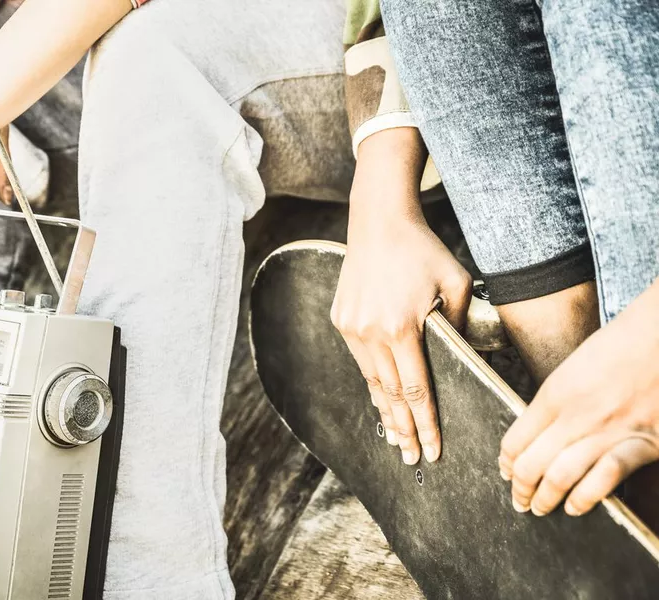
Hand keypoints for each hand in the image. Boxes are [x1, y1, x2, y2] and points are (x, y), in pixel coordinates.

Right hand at [331, 129, 471, 464]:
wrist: (378, 221)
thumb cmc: (422, 249)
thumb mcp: (456, 283)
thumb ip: (460, 325)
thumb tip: (462, 357)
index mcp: (401, 327)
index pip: (416, 390)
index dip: (426, 423)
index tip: (432, 448)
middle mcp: (371, 332)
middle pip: (391, 394)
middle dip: (404, 430)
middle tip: (413, 459)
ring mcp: (351, 327)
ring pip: (372, 381)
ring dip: (385, 412)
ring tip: (396, 439)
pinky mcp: (342, 319)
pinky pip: (360, 360)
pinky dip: (373, 383)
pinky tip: (381, 399)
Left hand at [499, 280, 658, 515]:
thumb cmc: (617, 348)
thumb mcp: (572, 371)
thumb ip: (553, 403)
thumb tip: (533, 435)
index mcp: (555, 394)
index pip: (516, 441)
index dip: (507, 463)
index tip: (506, 471)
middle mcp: (576, 415)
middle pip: (532, 463)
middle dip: (520, 488)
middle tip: (518, 499)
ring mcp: (609, 430)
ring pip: (561, 476)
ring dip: (546, 498)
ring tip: (540, 507)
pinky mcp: (643, 443)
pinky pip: (606, 478)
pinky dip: (586, 497)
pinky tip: (576, 506)